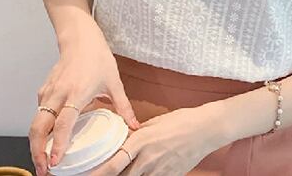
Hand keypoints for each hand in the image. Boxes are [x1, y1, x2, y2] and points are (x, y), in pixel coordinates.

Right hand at [29, 27, 140, 175]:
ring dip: (35, 143)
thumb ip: (123, 107)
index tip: (56, 161)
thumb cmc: (97, 58)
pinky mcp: (44, 90)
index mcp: (78, 93)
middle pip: (39, 128)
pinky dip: (38, 128)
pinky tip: (46, 138)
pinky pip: (38, 112)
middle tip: (44, 170)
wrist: (81, 39)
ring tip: (43, 160)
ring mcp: (49, 92)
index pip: (63, 123)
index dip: (58, 144)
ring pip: (35, 122)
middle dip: (37, 152)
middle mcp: (59, 94)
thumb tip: (134, 125)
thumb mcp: (114, 82)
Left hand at [89, 103, 227, 175]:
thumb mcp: (155, 122)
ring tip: (127, 170)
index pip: (113, 164)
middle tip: (99, 174)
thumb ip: (138, 133)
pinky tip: (143, 172)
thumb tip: (125, 138)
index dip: (97, 174)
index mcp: (141, 141)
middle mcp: (147, 159)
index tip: (84, 175)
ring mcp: (159, 171)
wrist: (207, 128)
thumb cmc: (182, 120)